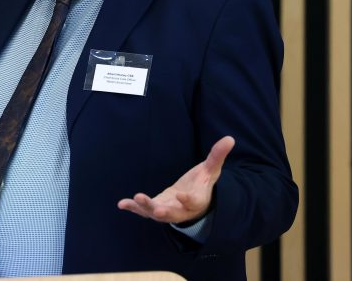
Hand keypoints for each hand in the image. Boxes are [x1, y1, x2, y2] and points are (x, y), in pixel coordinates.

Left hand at [117, 135, 234, 223]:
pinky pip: (144, 211)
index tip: (182, 195)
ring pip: (157, 214)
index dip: (188, 200)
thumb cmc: (203, 183)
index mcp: (197, 200)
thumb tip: (230, 138)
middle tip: (156, 208)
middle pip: (173, 213)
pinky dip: (134, 208)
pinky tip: (121, 204)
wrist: (194, 200)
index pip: (194, 202)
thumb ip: (217, 156)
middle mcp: (182, 210)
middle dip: (164, 211)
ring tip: (135, 199)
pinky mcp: (156, 209)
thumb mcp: (210, 169)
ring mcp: (168, 211)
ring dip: (146, 208)